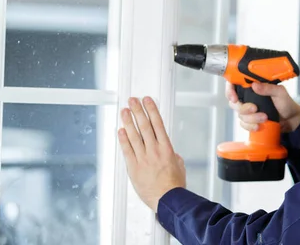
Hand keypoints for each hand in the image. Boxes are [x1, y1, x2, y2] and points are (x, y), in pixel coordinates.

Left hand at [118, 96, 185, 211]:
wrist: (168, 199)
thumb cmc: (174, 185)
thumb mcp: (179, 164)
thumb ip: (172, 154)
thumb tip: (169, 151)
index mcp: (166, 148)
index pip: (158, 123)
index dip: (152, 110)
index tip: (147, 101)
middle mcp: (154, 150)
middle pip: (144, 126)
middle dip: (138, 111)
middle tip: (132, 101)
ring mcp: (143, 158)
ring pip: (134, 135)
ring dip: (128, 121)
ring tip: (124, 111)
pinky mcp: (133, 167)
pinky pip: (127, 150)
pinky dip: (123, 140)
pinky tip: (120, 131)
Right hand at [226, 82, 299, 133]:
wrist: (291, 120)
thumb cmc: (286, 104)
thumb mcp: (280, 93)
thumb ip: (268, 88)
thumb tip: (254, 85)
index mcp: (253, 87)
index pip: (234, 85)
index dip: (229, 90)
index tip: (234, 98)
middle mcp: (249, 98)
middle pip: (234, 103)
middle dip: (243, 108)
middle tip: (255, 108)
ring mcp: (249, 110)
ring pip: (240, 115)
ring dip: (251, 118)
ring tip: (264, 118)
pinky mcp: (250, 120)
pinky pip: (243, 124)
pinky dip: (250, 126)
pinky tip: (258, 126)